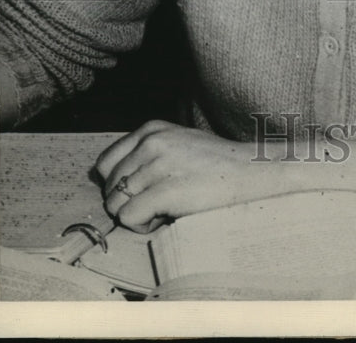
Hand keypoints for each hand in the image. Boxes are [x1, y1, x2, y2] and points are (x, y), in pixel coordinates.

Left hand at [94, 120, 275, 232]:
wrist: (250, 172)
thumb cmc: (215, 164)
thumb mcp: (177, 143)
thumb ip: (146, 153)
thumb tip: (111, 180)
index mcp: (151, 129)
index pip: (106, 163)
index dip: (117, 184)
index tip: (140, 192)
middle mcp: (151, 142)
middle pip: (109, 186)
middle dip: (128, 202)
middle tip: (157, 203)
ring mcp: (158, 165)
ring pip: (115, 204)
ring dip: (136, 215)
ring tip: (163, 210)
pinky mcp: (166, 190)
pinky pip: (128, 217)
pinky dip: (141, 226)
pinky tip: (164, 218)